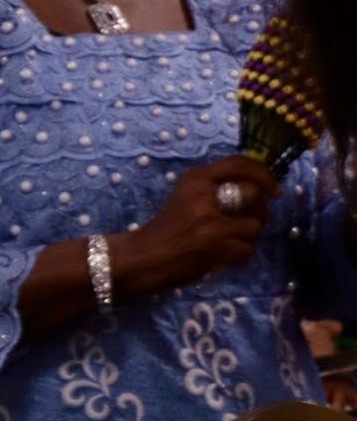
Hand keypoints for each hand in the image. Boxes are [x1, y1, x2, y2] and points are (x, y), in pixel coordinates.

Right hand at [117, 156, 276, 295]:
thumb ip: (217, 188)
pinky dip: (239, 257)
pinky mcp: (213, 245)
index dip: (263, 174)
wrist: (145, 256)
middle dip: (260, 212)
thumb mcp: (189, 196)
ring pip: (255, 226)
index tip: (274, 190)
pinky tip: (222, 257)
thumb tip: (261, 189)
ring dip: (248, 239)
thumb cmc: (170, 227)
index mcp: (196, 178)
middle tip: (250, 223)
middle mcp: (203, 194)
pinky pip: (246, 250)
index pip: (239, 163)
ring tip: (229, 243)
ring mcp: (209, 220)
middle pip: (254, 194)